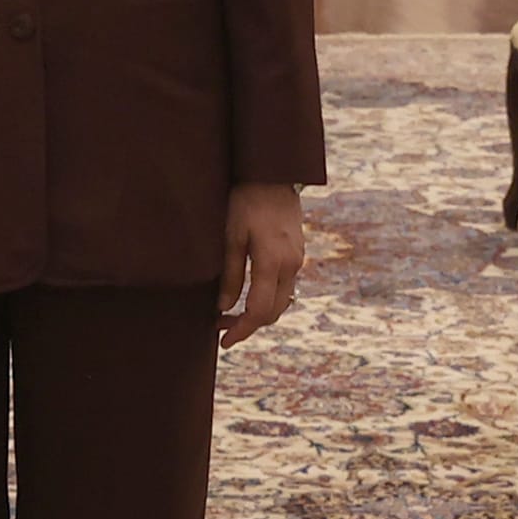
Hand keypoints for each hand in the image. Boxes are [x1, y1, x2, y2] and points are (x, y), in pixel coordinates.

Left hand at [219, 183, 304, 349]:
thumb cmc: (245, 202)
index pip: (260, 311)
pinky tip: (246, 297)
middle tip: (220, 329)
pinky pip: (284, 288)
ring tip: (228, 316)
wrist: (272, 176)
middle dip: (248, 326)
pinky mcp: (297, 255)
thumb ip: (230, 274)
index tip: (224, 342)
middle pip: (274, 312)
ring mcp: (297, 261)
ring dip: (258, 314)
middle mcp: (291, 266)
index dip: (242, 330)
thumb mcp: (230, 237)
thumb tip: (223, 307)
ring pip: (281, 302)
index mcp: (273, 262)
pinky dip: (266, 300)